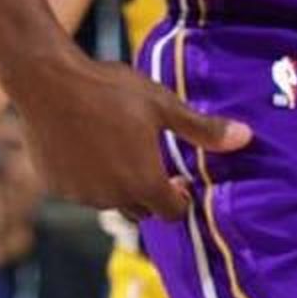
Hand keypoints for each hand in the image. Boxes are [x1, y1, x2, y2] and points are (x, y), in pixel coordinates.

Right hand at [15, 50, 249, 219]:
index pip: (172, 213)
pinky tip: (91, 145)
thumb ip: (203, 130)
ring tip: (122, 146)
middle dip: (151, 191)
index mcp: (143, 183)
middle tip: (153, 159)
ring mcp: (80, 195)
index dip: (181, 199)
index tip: (182, 178)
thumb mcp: (164, 106)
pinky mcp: (55, 187)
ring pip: (109, 199)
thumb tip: (246, 138)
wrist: (50, 84)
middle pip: (141, 210)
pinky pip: (81, 190)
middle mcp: (111, 198)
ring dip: (120, 184)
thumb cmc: (113, 92)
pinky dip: (90, 177)